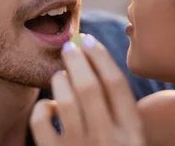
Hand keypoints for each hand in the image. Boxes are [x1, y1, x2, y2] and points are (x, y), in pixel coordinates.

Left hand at [30, 34, 144, 145]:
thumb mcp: (131, 141)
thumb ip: (121, 113)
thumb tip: (97, 64)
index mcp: (133, 135)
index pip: (116, 83)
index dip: (100, 55)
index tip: (89, 39)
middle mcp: (109, 141)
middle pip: (89, 86)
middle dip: (77, 59)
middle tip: (69, 45)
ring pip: (64, 100)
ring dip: (60, 80)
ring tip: (60, 75)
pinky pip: (41, 122)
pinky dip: (42, 107)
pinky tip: (50, 107)